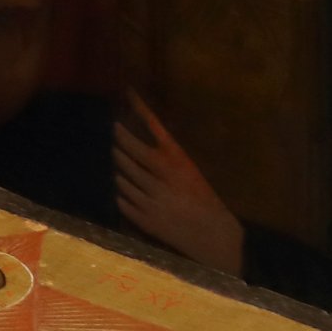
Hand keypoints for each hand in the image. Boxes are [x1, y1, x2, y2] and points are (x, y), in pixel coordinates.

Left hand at [115, 94, 244, 273]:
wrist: (216, 238)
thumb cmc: (206, 203)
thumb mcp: (192, 175)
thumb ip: (168, 161)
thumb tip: (144, 146)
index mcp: (179, 162)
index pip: (154, 127)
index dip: (140, 107)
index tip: (127, 92)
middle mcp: (161, 176)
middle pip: (126, 150)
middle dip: (118, 140)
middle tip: (115, 134)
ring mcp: (150, 198)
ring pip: (121, 175)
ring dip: (119, 169)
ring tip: (121, 165)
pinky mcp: (143, 218)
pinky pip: (121, 199)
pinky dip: (122, 194)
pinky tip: (127, 192)